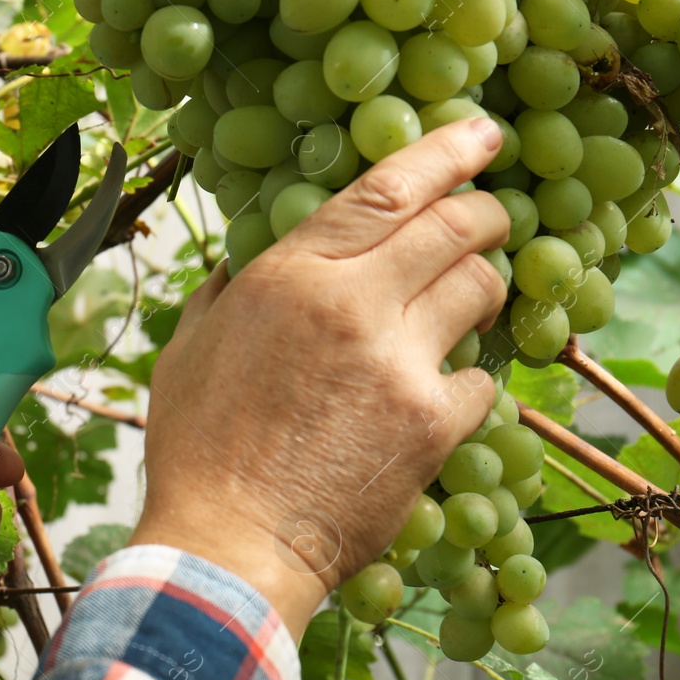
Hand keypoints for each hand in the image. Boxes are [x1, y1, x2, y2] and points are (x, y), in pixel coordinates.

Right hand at [132, 119, 509, 637]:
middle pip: (454, 227)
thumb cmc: (199, 452)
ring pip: (481, 290)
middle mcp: (352, 304)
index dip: (445, 152)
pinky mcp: (434, 425)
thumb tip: (248, 261)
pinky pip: (483, 381)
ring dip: (486, 287)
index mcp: (290, 276)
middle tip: (490, 220)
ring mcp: (400, 363)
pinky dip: (472, 381)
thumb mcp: (189, 350)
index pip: (386, 190)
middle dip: (484, 215)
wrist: (229, 546)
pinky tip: (445, 395)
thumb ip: (227, 292)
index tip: (482, 134)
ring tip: (471, 303)